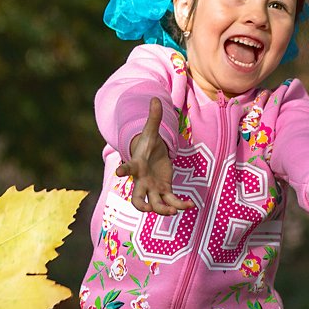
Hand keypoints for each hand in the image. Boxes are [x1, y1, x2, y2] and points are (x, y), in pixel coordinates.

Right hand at [115, 97, 189, 215]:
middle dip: (141, 205)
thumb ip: (154, 118)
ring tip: (175, 210)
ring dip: (164, 209)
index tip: (118, 173)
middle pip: (136, 198)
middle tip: (148, 208)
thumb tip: (155, 98)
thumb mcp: (152, 131)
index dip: (123, 171)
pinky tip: (190, 205)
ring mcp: (153, 188)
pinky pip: (170, 201)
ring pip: (155, 205)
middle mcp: (142, 181)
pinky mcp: (164, 191)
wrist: (152, 155)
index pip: (127, 168)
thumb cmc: (148, 145)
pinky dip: (180, 205)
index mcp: (137, 166)